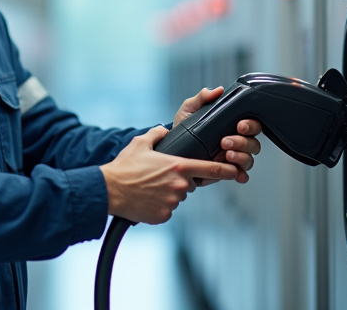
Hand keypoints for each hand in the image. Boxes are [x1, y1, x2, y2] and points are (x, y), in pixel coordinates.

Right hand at [100, 126, 243, 224]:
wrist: (109, 190)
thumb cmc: (124, 167)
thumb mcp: (140, 142)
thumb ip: (157, 133)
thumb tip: (164, 130)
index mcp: (178, 166)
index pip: (212, 169)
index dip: (228, 170)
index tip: (237, 172)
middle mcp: (179, 186)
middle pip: (190, 183)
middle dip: (179, 180)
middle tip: (158, 177)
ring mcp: (172, 202)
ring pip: (177, 197)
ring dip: (168, 193)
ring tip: (148, 187)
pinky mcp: (164, 215)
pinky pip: (167, 210)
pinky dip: (159, 205)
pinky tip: (146, 198)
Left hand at [171, 87, 261, 185]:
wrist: (171, 148)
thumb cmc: (183, 126)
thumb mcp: (189, 109)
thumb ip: (202, 98)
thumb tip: (216, 90)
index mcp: (231, 124)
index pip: (251, 123)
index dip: (250, 125)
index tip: (239, 125)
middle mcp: (236, 140)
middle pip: (253, 142)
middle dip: (243, 142)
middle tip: (225, 141)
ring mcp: (232, 156)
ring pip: (249, 158)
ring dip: (241, 157)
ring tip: (226, 154)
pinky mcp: (226, 170)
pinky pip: (241, 173)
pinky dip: (242, 174)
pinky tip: (236, 174)